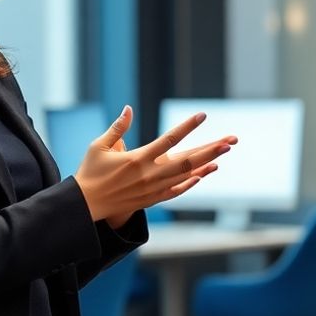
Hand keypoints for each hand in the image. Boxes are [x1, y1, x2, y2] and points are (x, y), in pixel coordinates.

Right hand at [74, 106, 235, 225]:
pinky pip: (177, 190)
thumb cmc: (90, 173)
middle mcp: (150, 174)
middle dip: (210, 149)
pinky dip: (192, 182)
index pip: (169, 139)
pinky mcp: (152, 199)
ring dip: (207, 163)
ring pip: (186, 175)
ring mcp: (153, 189)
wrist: (85, 206)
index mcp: (137, 159)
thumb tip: (128, 108)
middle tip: (230, 140)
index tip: (202, 116)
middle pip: (187, 160)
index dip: (187, 127)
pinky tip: (204, 173)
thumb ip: (118, 128)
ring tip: (224, 153)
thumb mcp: (98, 146)